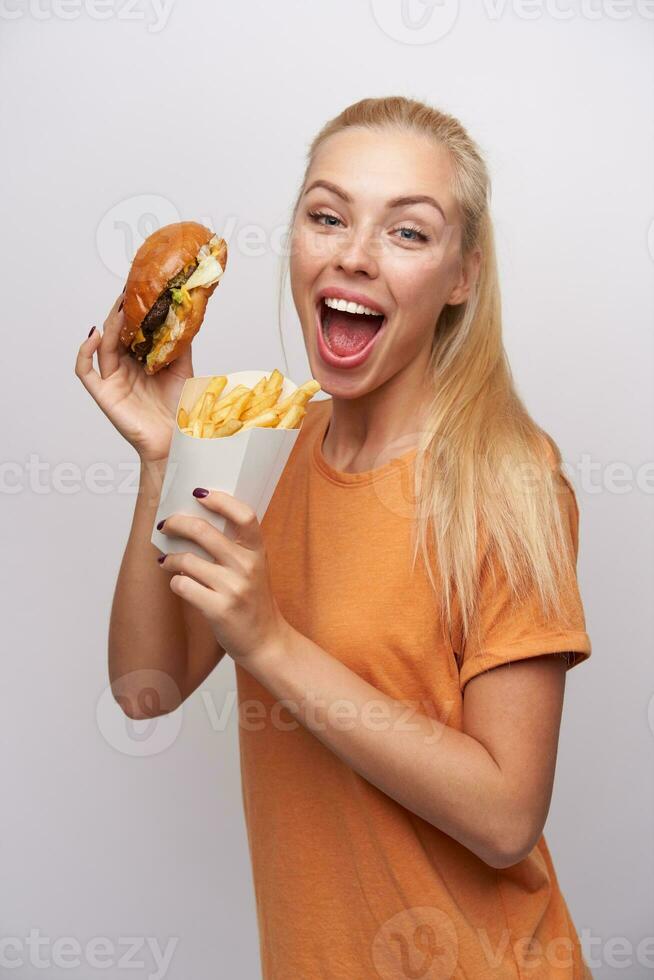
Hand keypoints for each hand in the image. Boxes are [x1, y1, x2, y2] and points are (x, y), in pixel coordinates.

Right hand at [74, 290, 193, 461]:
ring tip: (119, 309)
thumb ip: (180, 346)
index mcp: (142, 362)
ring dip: (110, 327)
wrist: (178, 440)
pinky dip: (85, 351)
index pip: (133, 331)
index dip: (134, 312)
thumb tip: (184, 317)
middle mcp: (125, 368)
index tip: (139, 290)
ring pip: (103, 347)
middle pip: (116, 335)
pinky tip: (95, 336)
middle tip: (128, 291)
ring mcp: (112, 380)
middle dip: (120, 313)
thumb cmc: (180, 411)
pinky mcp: (103, 394)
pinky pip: (85, 370)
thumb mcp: (183, 371)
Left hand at [155, 488, 288, 666]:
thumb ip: (234, 545)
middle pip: (204, 532)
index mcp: (257, 552)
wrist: (266, 642)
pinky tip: (179, 584)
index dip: (220, 500)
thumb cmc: (253, 601)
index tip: (199, 493)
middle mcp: (248, 567)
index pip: (244, 515)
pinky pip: (183, 586)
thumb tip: (195, 519)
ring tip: (166, 561)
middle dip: (177, 523)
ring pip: (186, 560)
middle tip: (165, 525)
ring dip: (170, 559)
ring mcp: (234, 589)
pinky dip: (175, 583)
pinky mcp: (219, 610)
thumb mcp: (254, 567)